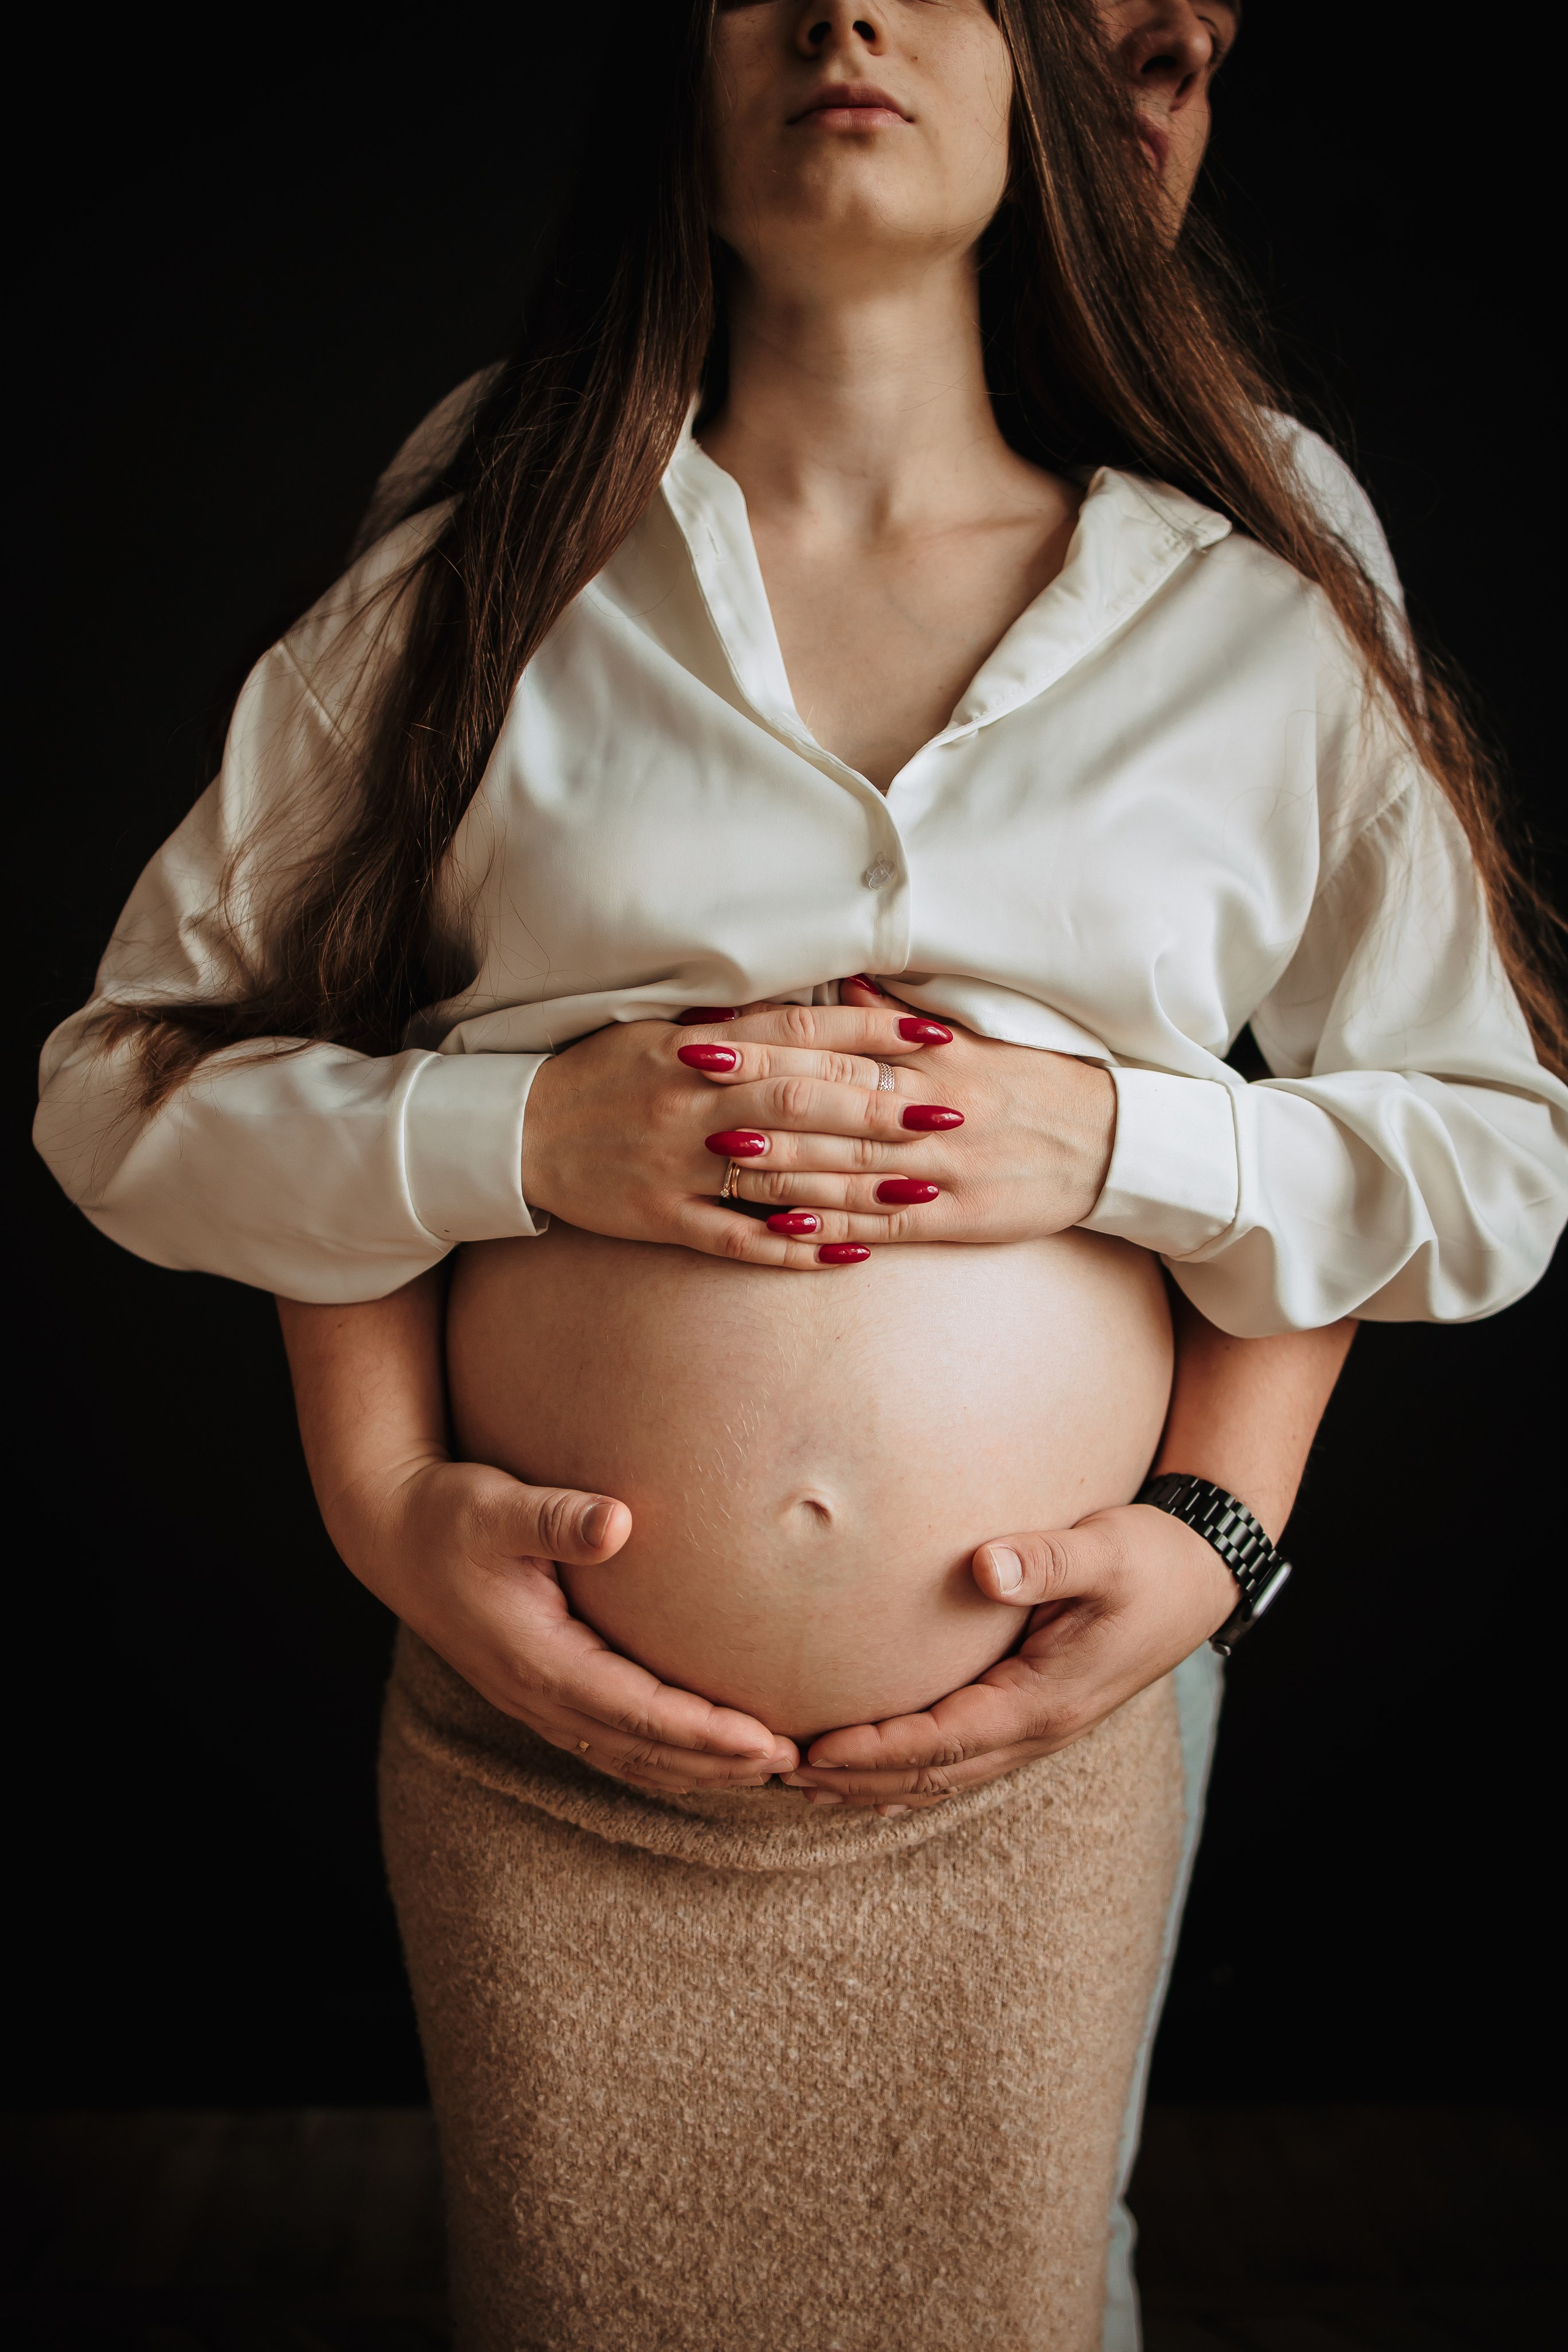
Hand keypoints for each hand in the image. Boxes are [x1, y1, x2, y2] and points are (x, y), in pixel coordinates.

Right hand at [344, 1452, 798, 1794]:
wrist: (393, 1537)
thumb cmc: (449, 1514)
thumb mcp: (495, 1506)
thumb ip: (555, 1516)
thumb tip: (618, 1521)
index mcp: (538, 1660)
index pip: (638, 1712)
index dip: (704, 1732)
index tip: (766, 1739)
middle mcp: (539, 1695)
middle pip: (643, 1750)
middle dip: (718, 1762)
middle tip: (793, 1764)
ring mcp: (538, 1702)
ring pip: (629, 1758)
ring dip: (696, 1770)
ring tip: (765, 1769)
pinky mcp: (541, 1692)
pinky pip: (611, 1744)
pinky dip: (662, 1760)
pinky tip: (702, 1758)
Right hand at [520, 998, 961, 1267]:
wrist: (516, 1133)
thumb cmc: (602, 1075)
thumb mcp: (660, 1030)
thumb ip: (739, 1024)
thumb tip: (821, 1004)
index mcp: (695, 1049)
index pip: (797, 1032)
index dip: (867, 1032)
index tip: (931, 1037)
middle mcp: (692, 1102)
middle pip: (802, 1102)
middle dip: (881, 1109)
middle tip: (950, 1115)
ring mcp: (676, 1164)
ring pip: (781, 1174)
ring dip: (856, 1183)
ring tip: (924, 1189)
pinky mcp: (660, 1218)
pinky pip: (735, 1238)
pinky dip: (792, 1250)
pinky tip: (849, 1255)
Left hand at [680, 975, 1116, 1246]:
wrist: (1112, 1143)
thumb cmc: (1035, 1085)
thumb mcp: (976, 1040)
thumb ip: (903, 1021)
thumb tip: (842, 988)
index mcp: (935, 1058)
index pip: (837, 1048)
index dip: (769, 1045)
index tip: (712, 1038)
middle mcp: (933, 1111)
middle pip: (832, 1103)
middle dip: (758, 1097)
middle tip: (693, 1091)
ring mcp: (943, 1169)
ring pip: (848, 1166)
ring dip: (780, 1163)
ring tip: (719, 1158)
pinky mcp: (956, 1219)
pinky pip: (883, 1225)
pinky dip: (831, 1227)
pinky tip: (782, 1230)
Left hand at [780, 1503, 1235, 1812]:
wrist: (1203, 1576)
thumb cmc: (1151, 1559)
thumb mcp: (1105, 1550)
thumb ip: (1047, 1560)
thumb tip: (985, 1567)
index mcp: (1044, 1700)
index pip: (942, 1740)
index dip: (875, 1750)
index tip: (813, 1749)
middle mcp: (1037, 1729)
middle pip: (932, 1776)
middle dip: (856, 1781)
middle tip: (780, 1776)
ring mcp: (1038, 1729)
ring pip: (944, 1778)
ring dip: (875, 1786)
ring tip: (806, 1786)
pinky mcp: (1035, 1714)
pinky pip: (962, 1761)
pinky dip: (911, 1775)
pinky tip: (872, 1776)